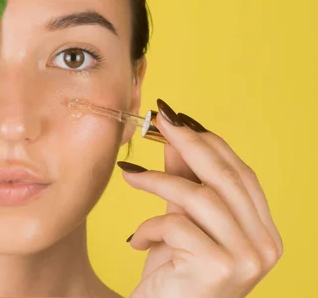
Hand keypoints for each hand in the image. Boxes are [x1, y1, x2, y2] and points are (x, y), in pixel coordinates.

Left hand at [118, 99, 282, 297]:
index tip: (178, 120)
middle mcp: (265, 245)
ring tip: (128, 174)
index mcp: (263, 231)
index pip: (241, 174)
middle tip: (158, 122)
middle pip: (226, 177)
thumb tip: (173, 137)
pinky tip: (137, 241)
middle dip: (189, 143)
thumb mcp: (180, 220)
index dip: (210, 142)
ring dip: (158, 180)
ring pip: (200, 197)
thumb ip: (183, 180)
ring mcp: (247, 258)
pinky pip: (178, 226)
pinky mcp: (219, 268)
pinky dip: (150, 227)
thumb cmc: (174, 274)